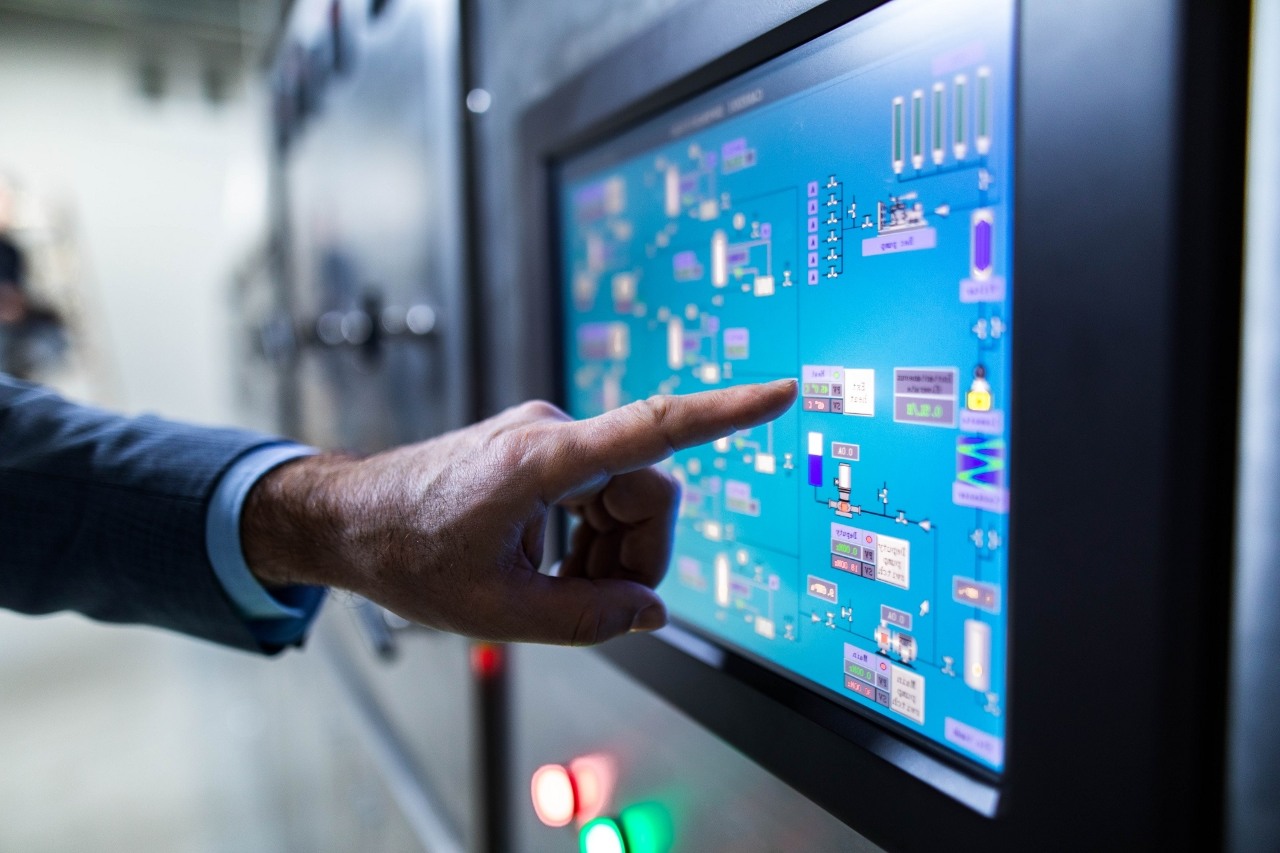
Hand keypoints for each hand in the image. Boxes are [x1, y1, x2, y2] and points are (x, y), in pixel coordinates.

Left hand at [242, 380, 796, 644]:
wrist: (344, 518)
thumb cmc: (407, 555)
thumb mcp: (498, 610)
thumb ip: (587, 618)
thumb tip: (651, 614)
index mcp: (545, 459)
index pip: (655, 427)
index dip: (727, 413)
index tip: (782, 392)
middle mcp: (553, 434)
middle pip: (649, 492)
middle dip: (639, 558)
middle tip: (603, 610)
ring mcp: (545, 439)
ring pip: (625, 497)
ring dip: (611, 554)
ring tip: (560, 594)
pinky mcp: (538, 451)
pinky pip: (596, 493)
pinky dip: (590, 540)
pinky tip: (550, 572)